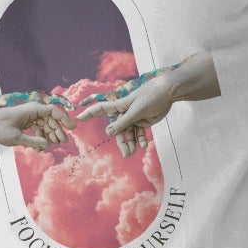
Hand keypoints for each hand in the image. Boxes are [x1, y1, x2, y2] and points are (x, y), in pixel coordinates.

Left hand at [0, 98, 77, 150]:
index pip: (53, 111)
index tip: (72, 128)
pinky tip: (39, 147)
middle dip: (57, 131)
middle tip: (63, 142)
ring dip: (49, 135)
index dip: (64, 119)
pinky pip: (38, 128)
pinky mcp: (26, 122)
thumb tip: (47, 144)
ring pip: (45, 124)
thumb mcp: (16, 138)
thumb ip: (33, 141)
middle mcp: (32, 110)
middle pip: (51, 119)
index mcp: (32, 109)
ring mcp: (29, 116)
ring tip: (51, 145)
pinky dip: (40, 136)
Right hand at [87, 52, 220, 157]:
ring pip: (129, 133)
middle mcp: (125, 112)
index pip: (101, 109)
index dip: (89, 114)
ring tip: (134, 152)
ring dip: (131, 143)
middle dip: (122, 141)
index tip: (78, 119)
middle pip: (118, 129)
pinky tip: (144, 145)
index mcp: (120, 106)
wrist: (168, 93)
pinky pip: (139, 133)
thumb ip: (123, 122)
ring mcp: (134, 117)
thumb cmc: (151, 97)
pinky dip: (140, 139)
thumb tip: (108, 132)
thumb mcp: (136, 111)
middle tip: (127, 154)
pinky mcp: (143, 121)